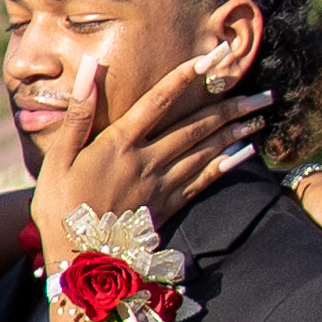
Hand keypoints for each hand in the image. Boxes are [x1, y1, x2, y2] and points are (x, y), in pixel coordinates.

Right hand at [33, 50, 271, 252]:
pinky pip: (203, 182)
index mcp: (118, 144)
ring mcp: (160, 186)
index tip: (213, 57)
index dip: (187, 76)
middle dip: (231, 107)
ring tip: (260, 117)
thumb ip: (79, 114)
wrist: (77, 263)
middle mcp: (146, 161)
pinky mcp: (167, 207)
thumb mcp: (58, 160)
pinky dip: (226, 165)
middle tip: (263, 94)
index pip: (159, 101)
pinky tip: (244, 154)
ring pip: (205, 152)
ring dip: (235, 132)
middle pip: (196, 127)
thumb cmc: (59, 209)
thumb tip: (92, 68)